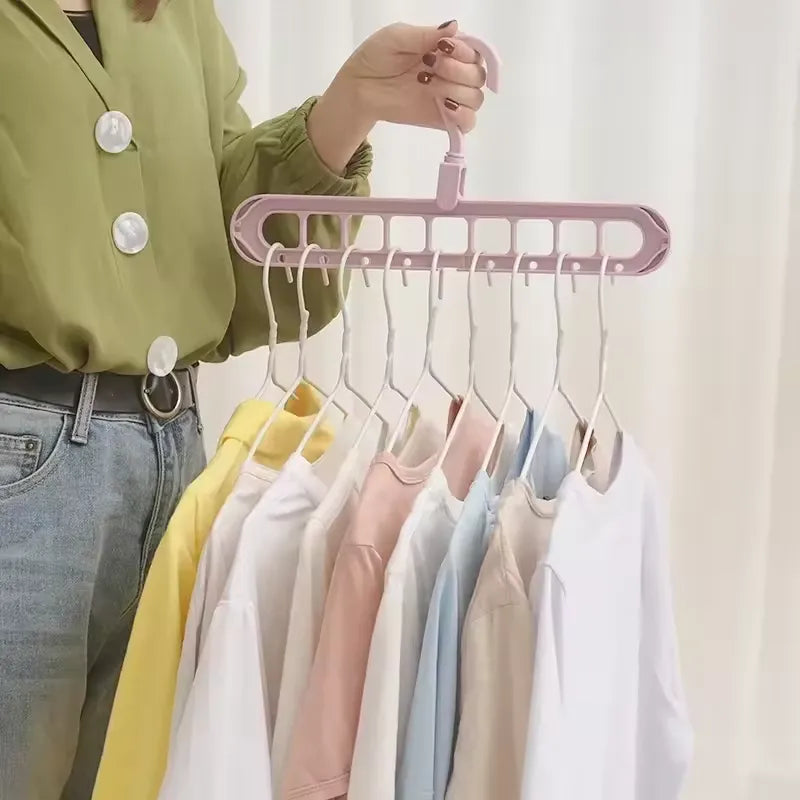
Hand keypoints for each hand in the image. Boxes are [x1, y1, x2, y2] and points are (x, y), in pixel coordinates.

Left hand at [308, 20, 486, 173]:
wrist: (360, 88)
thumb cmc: (376, 58)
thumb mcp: (398, 36)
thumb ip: (426, 34)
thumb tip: (455, 26)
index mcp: (446, 50)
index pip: (475, 52)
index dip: (466, 51)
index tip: (444, 48)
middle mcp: (452, 74)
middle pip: (478, 76)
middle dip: (459, 70)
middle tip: (429, 67)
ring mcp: (448, 98)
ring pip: (475, 98)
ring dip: (457, 90)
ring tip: (428, 85)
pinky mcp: (442, 119)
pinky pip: (468, 123)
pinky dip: (463, 116)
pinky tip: (445, 106)